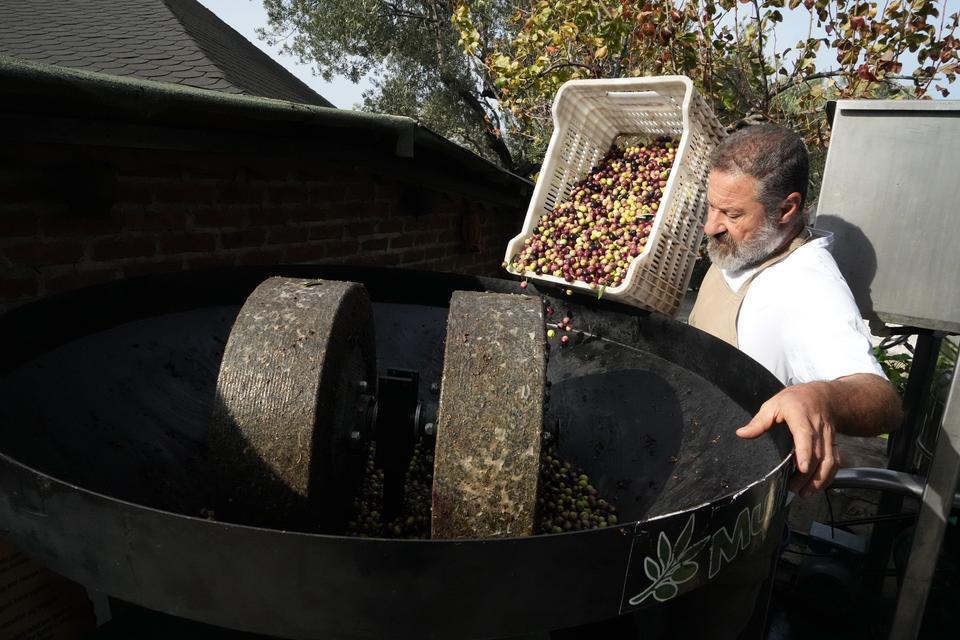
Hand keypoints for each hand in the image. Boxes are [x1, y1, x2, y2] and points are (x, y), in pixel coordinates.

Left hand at [736, 381, 839, 496]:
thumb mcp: (773, 404)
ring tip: (805, 493)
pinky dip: (828, 477)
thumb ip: (759, 421)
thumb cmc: (795, 400)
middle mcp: (818, 427)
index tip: (802, 467)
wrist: (824, 396)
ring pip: (829, 461)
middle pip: (818, 454)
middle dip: (808, 475)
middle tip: (794, 489)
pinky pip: (835, 463)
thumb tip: (741, 433)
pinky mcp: (833, 445)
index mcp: (801, 415)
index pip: (805, 434)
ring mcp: (828, 437)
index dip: (805, 451)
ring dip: (819, 480)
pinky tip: (816, 487)